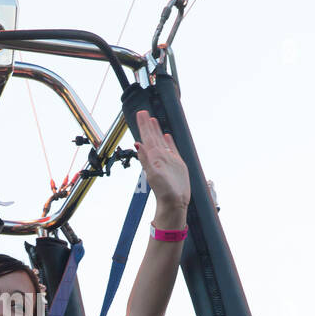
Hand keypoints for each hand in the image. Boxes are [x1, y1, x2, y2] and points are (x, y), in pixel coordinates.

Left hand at [133, 110, 190, 227]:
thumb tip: (137, 144)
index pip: (147, 137)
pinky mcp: (176, 164)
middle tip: (143, 113)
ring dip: (156, 131)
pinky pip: (172, 149)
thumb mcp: (153, 173)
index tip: (140, 114)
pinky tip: (167, 135)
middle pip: (152, 137)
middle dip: (147, 125)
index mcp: (153, 157)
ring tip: (153, 120)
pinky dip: (168, 141)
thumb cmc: (164, 191)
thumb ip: (145, 159)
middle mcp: (159, 156)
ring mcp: (168, 159)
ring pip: (161, 141)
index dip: (143, 126)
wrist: (174, 203)